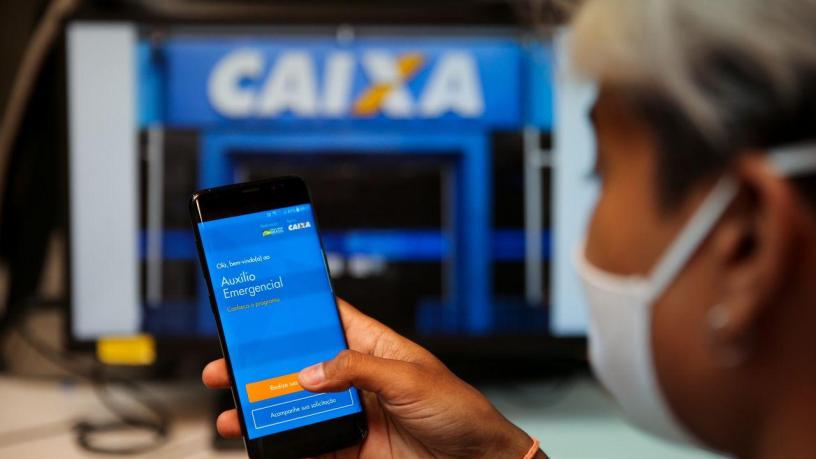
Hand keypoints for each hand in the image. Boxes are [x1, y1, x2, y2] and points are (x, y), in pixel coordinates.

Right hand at [202, 299, 545, 458]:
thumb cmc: (459, 410)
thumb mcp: (409, 379)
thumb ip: (356, 371)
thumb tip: (309, 372)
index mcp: (374, 347)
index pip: (328, 319)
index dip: (296, 312)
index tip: (260, 306)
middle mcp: (357, 379)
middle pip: (300, 367)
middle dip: (262, 367)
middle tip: (227, 366)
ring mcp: (351, 415)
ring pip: (297, 408)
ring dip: (265, 410)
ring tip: (234, 412)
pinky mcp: (350, 449)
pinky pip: (309, 447)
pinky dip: (284, 448)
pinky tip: (263, 446)